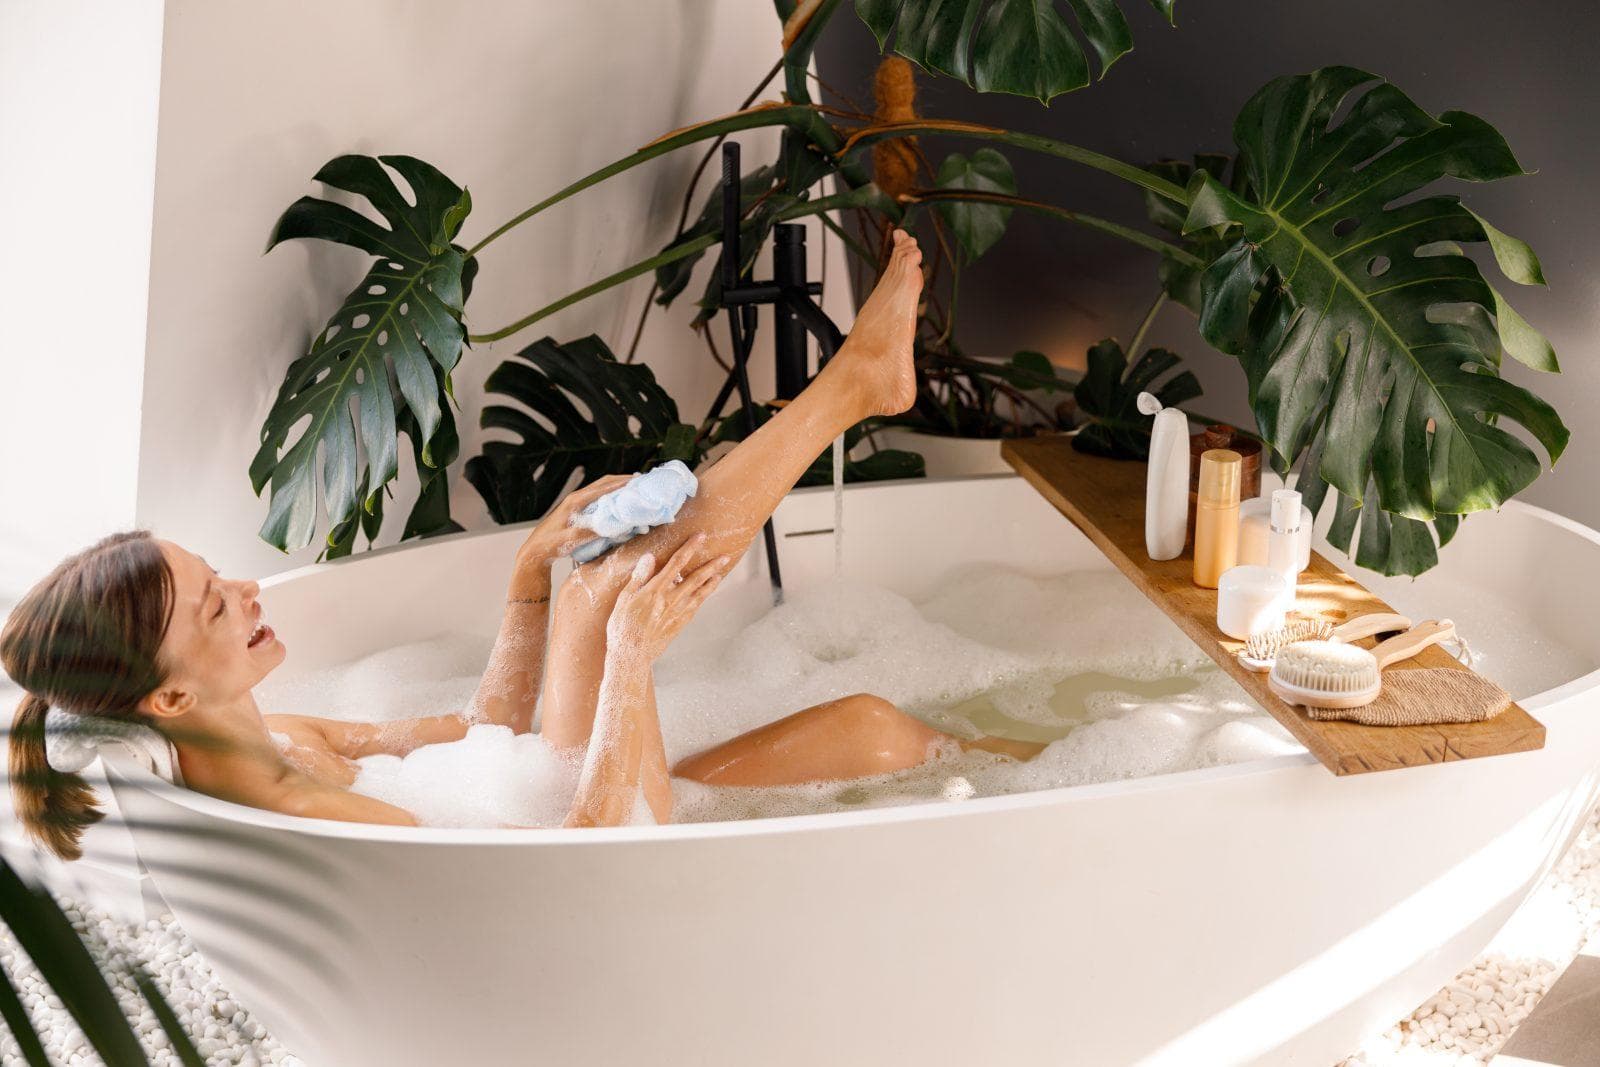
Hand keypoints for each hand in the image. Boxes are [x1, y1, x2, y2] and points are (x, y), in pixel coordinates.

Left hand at [516, 474, 633, 569]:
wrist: (536, 550)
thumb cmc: (550, 544)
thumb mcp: (570, 540)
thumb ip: (588, 532)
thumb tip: (610, 525)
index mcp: (576, 501)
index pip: (603, 487)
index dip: (622, 483)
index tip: (639, 482)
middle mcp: (577, 498)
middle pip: (604, 482)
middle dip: (623, 480)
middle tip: (642, 482)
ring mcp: (576, 502)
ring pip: (601, 489)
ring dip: (618, 487)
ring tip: (635, 489)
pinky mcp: (577, 509)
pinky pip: (597, 497)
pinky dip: (611, 496)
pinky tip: (619, 501)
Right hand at [605, 534, 731, 661]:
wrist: (632, 654)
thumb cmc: (623, 625)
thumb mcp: (625, 598)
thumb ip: (639, 576)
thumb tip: (649, 556)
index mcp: (656, 590)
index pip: (677, 563)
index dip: (690, 548)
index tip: (700, 536)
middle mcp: (671, 599)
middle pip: (695, 577)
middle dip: (710, 565)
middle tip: (724, 555)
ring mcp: (678, 612)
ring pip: (700, 591)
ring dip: (712, 579)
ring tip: (721, 570)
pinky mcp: (681, 623)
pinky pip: (697, 605)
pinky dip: (705, 594)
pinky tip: (709, 588)